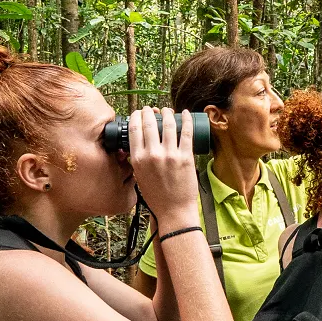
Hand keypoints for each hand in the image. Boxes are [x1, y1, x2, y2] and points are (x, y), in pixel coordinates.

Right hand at [128, 107, 198, 227]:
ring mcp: (170, 155)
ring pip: (168, 124)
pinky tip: (185, 114)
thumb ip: (138, 160)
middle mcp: (152, 155)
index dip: (137, 116)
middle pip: (149, 123)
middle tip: (152, 109)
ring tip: (168, 110)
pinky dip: (186, 120)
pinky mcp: (186, 157)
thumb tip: (138, 145)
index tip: (139, 112)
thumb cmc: (156, 197)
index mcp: (138, 159)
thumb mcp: (139, 177)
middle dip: (150, 111)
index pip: (134, 129)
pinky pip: (187, 132)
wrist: (174, 211)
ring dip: (168, 112)